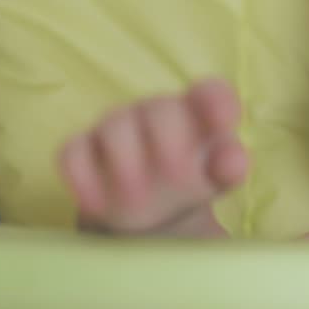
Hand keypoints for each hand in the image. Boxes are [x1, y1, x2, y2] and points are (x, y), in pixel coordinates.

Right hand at [58, 78, 246, 235]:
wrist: (151, 213)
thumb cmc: (193, 180)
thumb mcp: (216, 178)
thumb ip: (227, 168)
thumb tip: (235, 161)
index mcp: (197, 112)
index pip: (210, 94)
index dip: (215, 102)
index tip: (222, 120)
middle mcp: (156, 111)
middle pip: (161, 111)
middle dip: (170, 146)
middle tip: (177, 180)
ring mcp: (116, 126)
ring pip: (114, 128)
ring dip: (127, 167)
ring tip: (138, 202)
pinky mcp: (80, 149)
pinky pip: (72, 154)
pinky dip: (82, 179)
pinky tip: (98, 206)